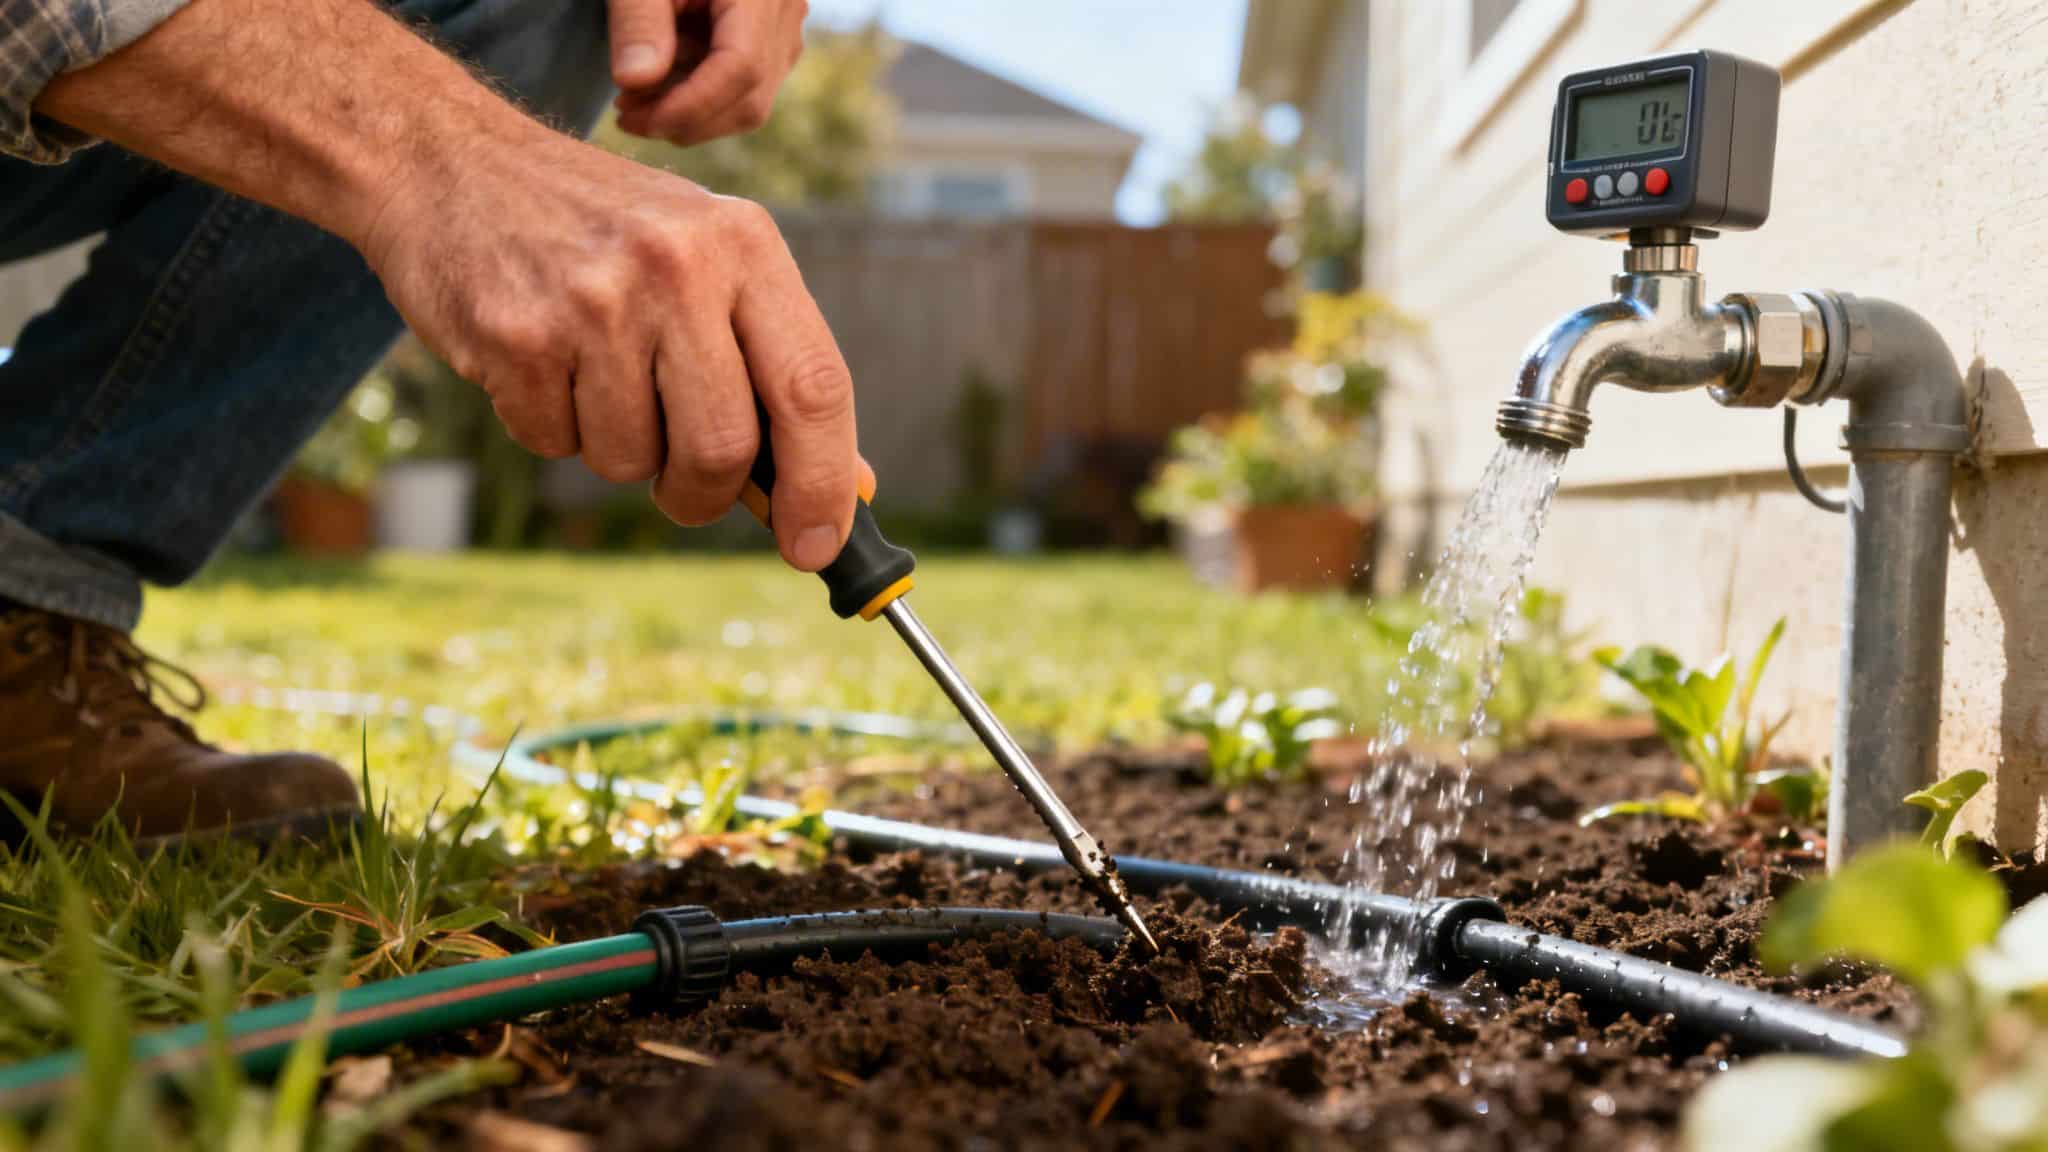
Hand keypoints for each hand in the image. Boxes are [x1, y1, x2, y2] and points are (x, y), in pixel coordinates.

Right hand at [359, 125, 858, 571]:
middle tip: (684, 488)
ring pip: (631, 459)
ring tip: (594, 375)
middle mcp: (677, 265)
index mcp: (744, 243)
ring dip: (617, 450)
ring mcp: (593, 299)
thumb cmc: (604, 232)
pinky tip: (540, 359)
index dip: (823, 483)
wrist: (451, 162)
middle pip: (722, 447)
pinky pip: (553, 442)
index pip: (814, 386)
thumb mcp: (708, 264)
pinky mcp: (515, 333)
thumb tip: (853, 490)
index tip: (816, 546)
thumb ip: (778, 370)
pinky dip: (552, 427)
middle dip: (703, 494)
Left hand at [607, 0, 807, 145]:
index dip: (690, 105)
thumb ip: (638, 20)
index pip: (741, 69)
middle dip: (686, 119)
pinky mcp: (772, 36)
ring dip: (693, 114)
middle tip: (626, 113)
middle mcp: (786, 11)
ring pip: (752, 101)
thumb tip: (634, 83)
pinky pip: (747, 85)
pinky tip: (661, 79)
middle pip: (751, 98)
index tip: (633, 118)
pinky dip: (703, 96)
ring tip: (636, 97)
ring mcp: (785, 27)